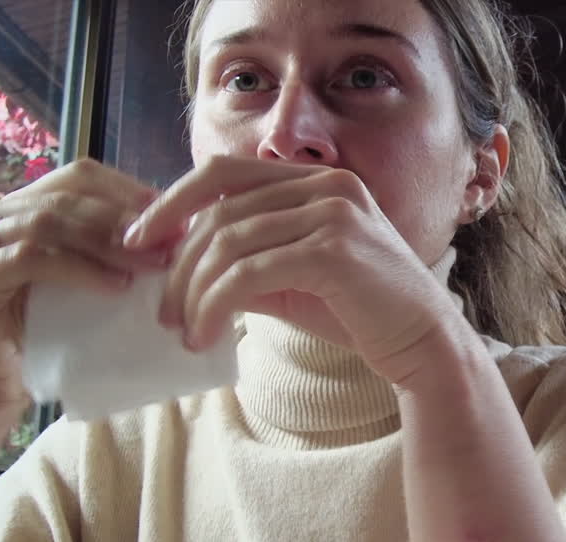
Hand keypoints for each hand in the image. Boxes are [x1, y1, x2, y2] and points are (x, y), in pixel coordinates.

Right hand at [0, 159, 162, 429]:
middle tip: (174, 241)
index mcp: (22, 216)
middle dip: (127, 214)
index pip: (77, 177)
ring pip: (50, 219)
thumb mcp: (81, 296)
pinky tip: (117, 286)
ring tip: (153, 264)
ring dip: (110, 239)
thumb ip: (109, 264)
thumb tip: (172, 250)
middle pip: (67, 192)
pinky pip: (32, 258)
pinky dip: (80, 267)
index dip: (127, 190)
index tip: (173, 217)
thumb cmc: (40, 348)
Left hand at [127, 155, 459, 386]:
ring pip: (228, 243)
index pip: (223, 172)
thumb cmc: (361, 313)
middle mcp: (327, 185)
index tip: (141, 243)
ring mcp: (334, 213)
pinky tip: (206, 335)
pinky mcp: (334, 250)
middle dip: (178, 265)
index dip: (172, 202)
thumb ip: (246, 261)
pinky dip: (215, 305)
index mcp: (317, 181)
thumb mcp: (293, 279)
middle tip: (161, 312)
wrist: (424, 344)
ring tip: (183, 331)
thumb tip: (177, 266)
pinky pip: (248, 273)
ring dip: (192, 292)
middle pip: (218, 211)